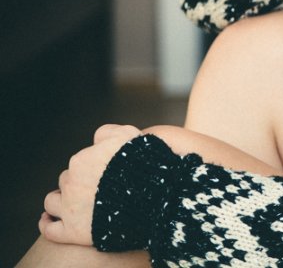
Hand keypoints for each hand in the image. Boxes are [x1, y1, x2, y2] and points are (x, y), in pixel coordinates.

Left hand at [39, 124, 141, 245]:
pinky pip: (49, 230)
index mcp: (81, 161)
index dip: (91, 168)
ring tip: (72, 204)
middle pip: (66, 181)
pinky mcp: (73, 231)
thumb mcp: (127, 135)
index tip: (102, 174)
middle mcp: (71, 183)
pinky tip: (49, 221)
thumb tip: (97, 139)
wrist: (151, 194)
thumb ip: (107, 133)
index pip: (79, 163)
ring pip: (52, 202)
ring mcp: (70, 208)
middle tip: (93, 190)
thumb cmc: (143, 163)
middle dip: (77, 184)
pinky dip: (48, 225)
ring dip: (59, 201)